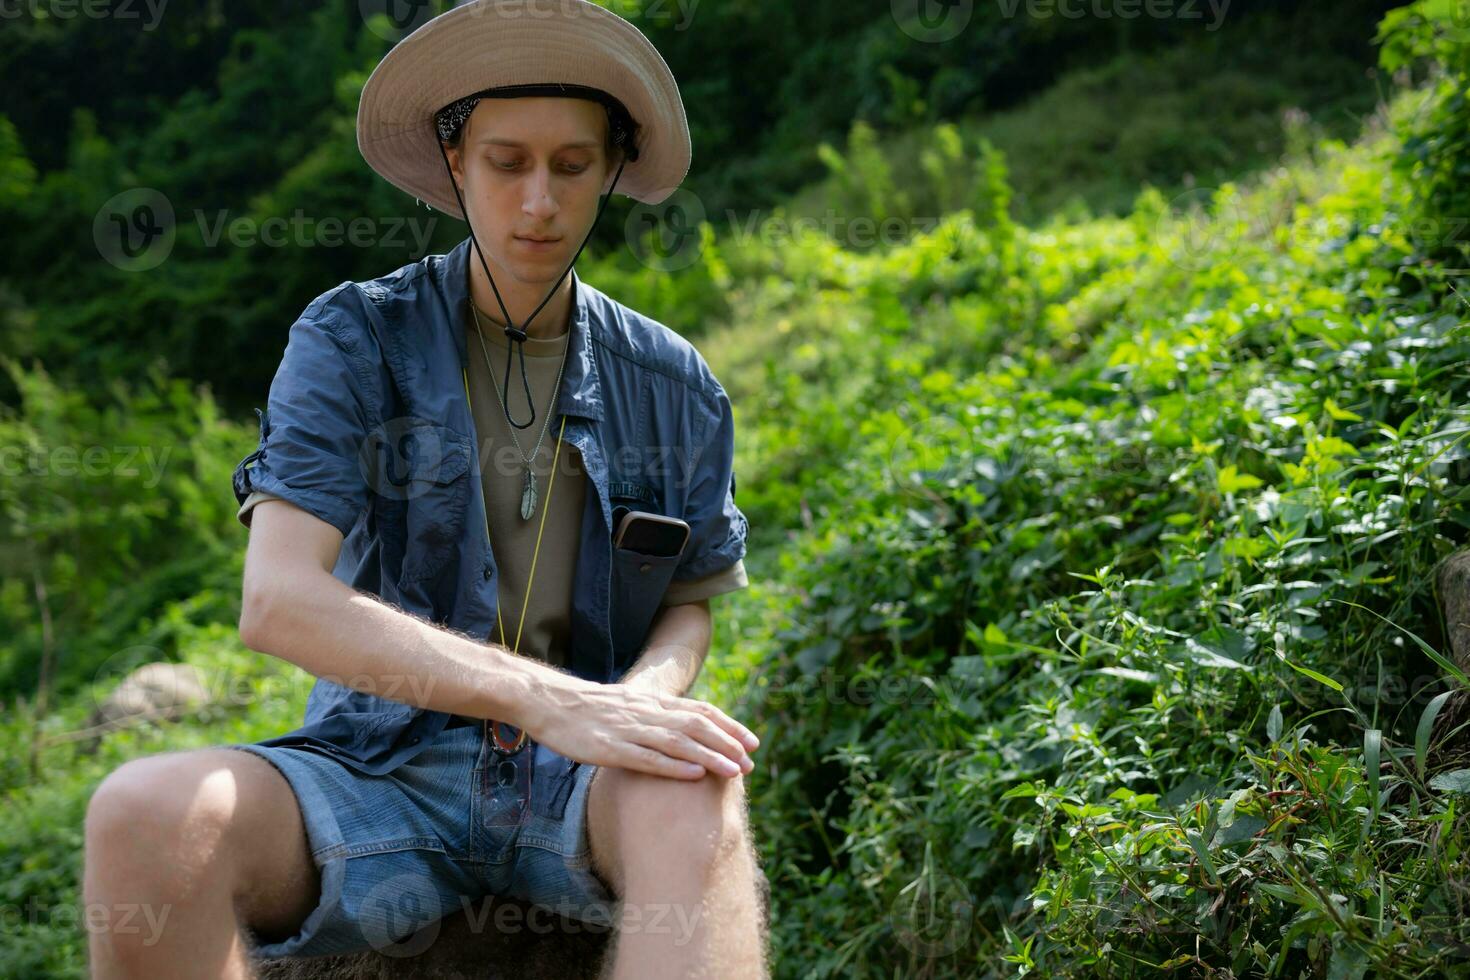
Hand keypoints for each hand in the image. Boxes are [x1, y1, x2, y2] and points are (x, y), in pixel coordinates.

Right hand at [519, 671, 759, 779]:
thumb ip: (652, 715)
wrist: (548, 701)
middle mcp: (646, 712)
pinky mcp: (610, 748)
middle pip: (697, 725)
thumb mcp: (626, 705)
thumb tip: (679, 729)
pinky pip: (648, 758)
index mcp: (652, 701)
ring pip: (679, 741)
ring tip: (735, 770)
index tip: (752, 741)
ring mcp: (629, 730)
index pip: (700, 710)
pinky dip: (675, 766)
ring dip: (711, 756)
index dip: (729, 725)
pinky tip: (696, 775)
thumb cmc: (586, 708)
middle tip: (751, 762)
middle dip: (728, 743)